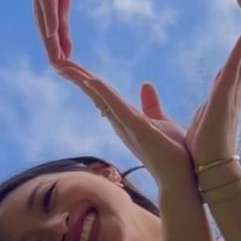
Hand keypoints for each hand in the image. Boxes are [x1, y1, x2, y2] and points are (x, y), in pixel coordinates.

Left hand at [30, 0, 145, 62]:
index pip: (61, 14)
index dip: (64, 36)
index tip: (70, 58)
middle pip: (49, 22)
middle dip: (54, 47)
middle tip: (62, 71)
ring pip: (44, 14)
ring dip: (49, 39)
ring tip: (56, 61)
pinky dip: (48, 15)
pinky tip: (51, 33)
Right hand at [56, 63, 192, 188]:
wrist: (182, 179)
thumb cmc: (174, 154)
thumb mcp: (161, 122)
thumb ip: (151, 105)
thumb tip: (145, 84)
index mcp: (125, 120)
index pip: (102, 95)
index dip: (86, 79)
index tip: (70, 65)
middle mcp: (120, 123)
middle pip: (95, 95)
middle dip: (78, 78)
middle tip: (58, 62)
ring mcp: (127, 126)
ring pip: (101, 98)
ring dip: (83, 81)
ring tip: (64, 65)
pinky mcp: (137, 127)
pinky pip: (116, 106)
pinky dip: (103, 92)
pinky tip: (91, 79)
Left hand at [186, 8, 240, 166]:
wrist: (209, 169)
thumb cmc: (202, 150)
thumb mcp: (198, 119)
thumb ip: (202, 107)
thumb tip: (204, 102)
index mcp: (225, 93)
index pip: (238, 61)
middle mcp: (233, 90)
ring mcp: (231, 92)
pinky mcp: (225, 96)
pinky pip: (235, 66)